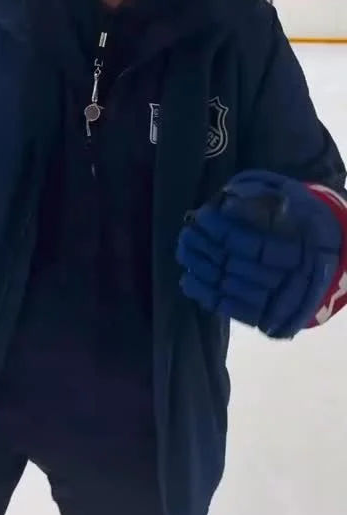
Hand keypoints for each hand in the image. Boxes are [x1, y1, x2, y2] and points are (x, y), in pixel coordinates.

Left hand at [176, 171, 341, 337]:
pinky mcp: (274, 318)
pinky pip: (237, 311)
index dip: (224, 231)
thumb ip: (259, 196)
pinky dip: (210, 297)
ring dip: (203, 272)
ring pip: (236, 290)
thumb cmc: (302, 216)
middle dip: (207, 251)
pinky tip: (189, 281)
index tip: (201, 217)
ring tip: (184, 254)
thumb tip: (226, 203)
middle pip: (241, 267)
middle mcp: (296, 277)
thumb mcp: (288, 195)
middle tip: (186, 236)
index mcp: (303, 246)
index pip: (254, 244)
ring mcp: (284, 301)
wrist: (330, 252)